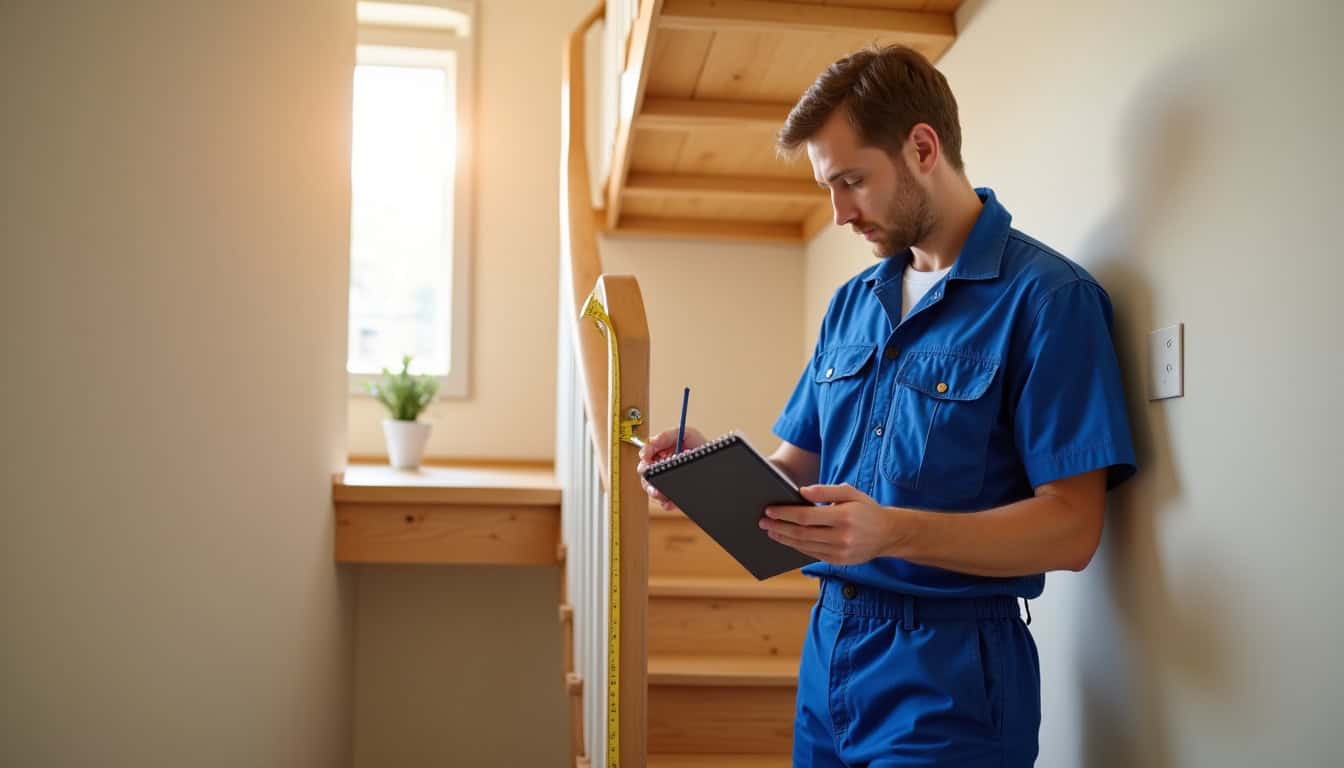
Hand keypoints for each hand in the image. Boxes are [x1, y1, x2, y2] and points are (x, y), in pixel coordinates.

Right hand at [636, 425, 705, 510]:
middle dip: (647, 476)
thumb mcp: (688, 434)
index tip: (646, 456)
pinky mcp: (673, 494)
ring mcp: (667, 481)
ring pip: (652, 488)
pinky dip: (666, 503)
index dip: (644, 454)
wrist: (719, 466)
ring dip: (654, 491)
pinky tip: (671, 501)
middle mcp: (662, 466)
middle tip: (651, 477)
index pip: (646, 453)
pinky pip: (664, 502)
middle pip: (646, 472)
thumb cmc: (702, 447)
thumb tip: (652, 441)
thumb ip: (668, 435)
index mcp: (663, 451)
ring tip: (660, 492)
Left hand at [759, 483, 910, 564]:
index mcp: (843, 517)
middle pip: (801, 533)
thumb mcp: (850, 493)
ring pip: (804, 546)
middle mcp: (842, 537)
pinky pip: (812, 554)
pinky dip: (797, 547)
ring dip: (784, 539)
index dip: (784, 514)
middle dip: (778, 527)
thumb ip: (825, 491)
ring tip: (770, 531)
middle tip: (762, 522)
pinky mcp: (839, 562)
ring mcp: (840, 552)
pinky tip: (787, 540)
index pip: (805, 517)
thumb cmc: (867, 509)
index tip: (769, 510)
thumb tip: (802, 492)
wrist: (888, 534)